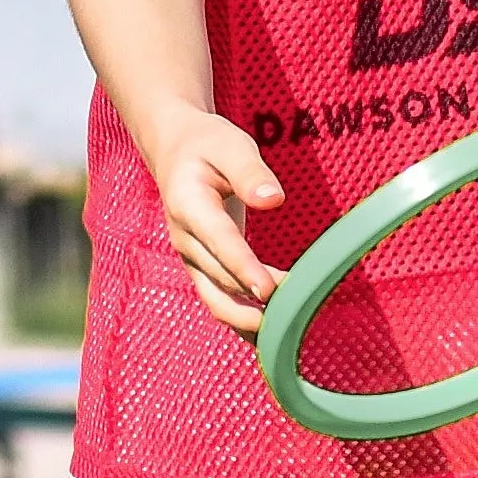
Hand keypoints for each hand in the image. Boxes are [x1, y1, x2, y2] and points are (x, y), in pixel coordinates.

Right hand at [143, 106, 284, 333]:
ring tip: (291, 332)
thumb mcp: (231, 146)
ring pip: (218, 302)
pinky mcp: (203, 269)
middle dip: (257, 302)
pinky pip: (223, 303)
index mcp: (189, 206)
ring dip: (251, 322)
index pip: (220, 243)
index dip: (243, 269)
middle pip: (220, 281)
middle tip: (300, 312)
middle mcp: (186, 240)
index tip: (269, 292)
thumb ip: (251, 173)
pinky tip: (277, 332)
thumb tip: (274, 199)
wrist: (176, 151)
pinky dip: (247, 321)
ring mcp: (192, 259)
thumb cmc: (208, 145)